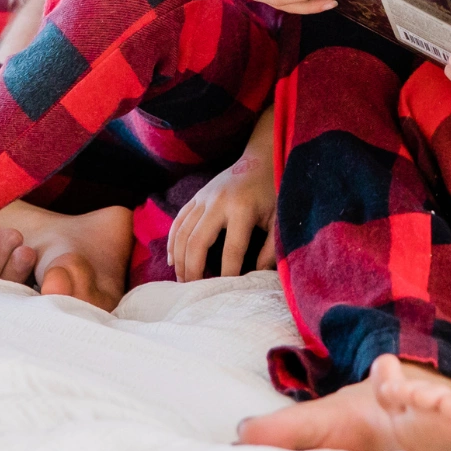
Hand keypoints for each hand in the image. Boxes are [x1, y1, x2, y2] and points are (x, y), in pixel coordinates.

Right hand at [168, 107, 277, 280]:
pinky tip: (172, 260)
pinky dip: (172, 241)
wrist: (261, 158)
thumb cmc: (272, 190)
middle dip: (193, 271)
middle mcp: (218, 201)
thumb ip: (270, 248)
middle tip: (193, 293)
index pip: (232, 250)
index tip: (227, 292)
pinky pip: (178, 221)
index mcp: (242, 208)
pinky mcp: (197, 195)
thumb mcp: (278, 218)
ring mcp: (204, 197)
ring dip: (179, 260)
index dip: (228, 275)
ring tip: (182, 282)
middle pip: (197, 242)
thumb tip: (258, 277)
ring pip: (182, 233)